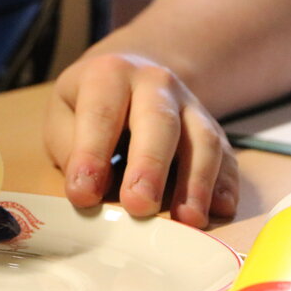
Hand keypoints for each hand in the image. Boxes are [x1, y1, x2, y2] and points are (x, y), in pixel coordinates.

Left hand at [44, 53, 237, 227]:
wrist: (134, 71)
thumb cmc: (89, 103)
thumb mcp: (63, 112)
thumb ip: (70, 148)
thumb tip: (89, 191)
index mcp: (109, 74)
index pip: (101, 114)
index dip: (91, 155)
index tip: (83, 195)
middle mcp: (155, 83)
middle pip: (159, 122)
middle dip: (150, 166)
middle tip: (140, 206)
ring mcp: (190, 105)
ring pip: (202, 139)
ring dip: (197, 182)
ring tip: (188, 220)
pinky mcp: (213, 129)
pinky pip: (226, 155)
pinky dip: (226, 183)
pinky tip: (221, 208)